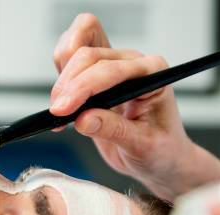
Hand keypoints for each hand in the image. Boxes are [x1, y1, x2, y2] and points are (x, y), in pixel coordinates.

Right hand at [50, 13, 219, 200]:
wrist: (160, 158)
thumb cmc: (162, 150)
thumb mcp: (142, 146)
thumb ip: (113, 130)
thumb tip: (83, 120)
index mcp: (153, 74)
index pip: (111, 70)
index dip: (83, 87)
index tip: (64, 109)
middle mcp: (133, 63)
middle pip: (89, 55)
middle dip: (68, 83)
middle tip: (57, 114)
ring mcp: (114, 65)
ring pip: (75, 51)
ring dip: (61, 77)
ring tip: (60, 111)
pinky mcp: (97, 75)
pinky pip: (70, 60)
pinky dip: (60, 79)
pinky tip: (63, 107)